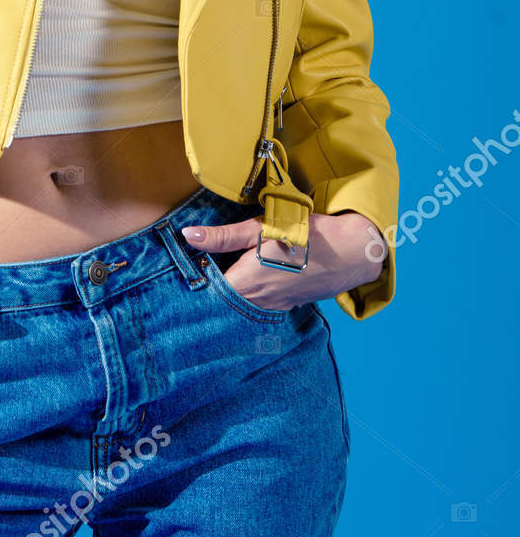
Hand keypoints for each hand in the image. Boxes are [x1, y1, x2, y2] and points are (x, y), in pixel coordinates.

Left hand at [179, 210, 386, 312]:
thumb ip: (223, 236)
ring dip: (229, 292)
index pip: (207, 291)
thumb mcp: (261, 228)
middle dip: (209, 287)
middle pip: (221, 301)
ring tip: (221, 273)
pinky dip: (248, 296)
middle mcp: (257, 302)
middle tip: (200, 269)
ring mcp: (273, 307)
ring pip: (240, 305)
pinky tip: (249, 279)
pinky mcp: (286, 306)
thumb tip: (188, 236)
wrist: (350, 252)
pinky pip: (258, 306)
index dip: (195, 280)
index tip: (185, 268)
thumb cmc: (305, 236)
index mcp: (246, 283)